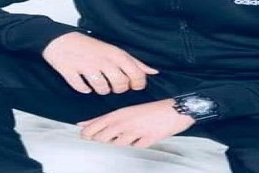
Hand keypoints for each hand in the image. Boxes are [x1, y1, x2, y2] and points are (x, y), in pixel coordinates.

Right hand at [42, 32, 158, 94]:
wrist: (60, 40)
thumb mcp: (115, 51)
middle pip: (120, 86)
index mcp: (116, 54)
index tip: (131, 85)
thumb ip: (136, 63)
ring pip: (102, 90)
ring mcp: (87, 66)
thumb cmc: (91, 46)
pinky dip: (84, 89)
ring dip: (101, 90)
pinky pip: (83, 89)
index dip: (136, 85)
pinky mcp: (71, 72)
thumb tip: (154, 72)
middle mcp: (103, 60)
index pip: (136, 75)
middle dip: (118, 89)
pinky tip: (83, 82)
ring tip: (97, 82)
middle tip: (112, 84)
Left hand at [77, 99, 194, 147]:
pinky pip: (135, 148)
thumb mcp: (126, 111)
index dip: (87, 132)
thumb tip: (84, 125)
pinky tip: (141, 138)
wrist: (174, 110)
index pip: (94, 126)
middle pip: (102, 138)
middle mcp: (124, 123)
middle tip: (110, 135)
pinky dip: (136, 145)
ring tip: (131, 134)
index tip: (84, 135)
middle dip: (103, 139)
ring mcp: (135, 132)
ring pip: (118, 144)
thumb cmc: (150, 110)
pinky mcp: (146, 141)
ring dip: (121, 142)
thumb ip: (105, 120)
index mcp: (118, 114)